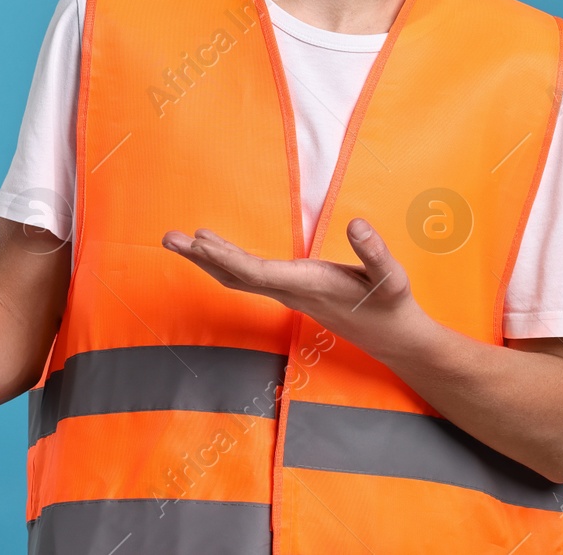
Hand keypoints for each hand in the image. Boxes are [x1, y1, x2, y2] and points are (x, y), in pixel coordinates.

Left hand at [161, 218, 424, 358]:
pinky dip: (226, 262)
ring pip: (237, 278)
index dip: (227, 257)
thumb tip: (357, 224)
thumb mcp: (392, 278)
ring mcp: (288, 293)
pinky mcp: (292, 291)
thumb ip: (375, 252)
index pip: (258, 273)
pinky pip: (248, 277)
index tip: (199, 241)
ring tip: (178, 240)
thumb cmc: (392, 305)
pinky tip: (213, 249)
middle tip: (168, 238)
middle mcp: (291, 292)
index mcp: (309, 285)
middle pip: (235, 276)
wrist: (394, 337)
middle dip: (201, 257)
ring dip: (207, 259)